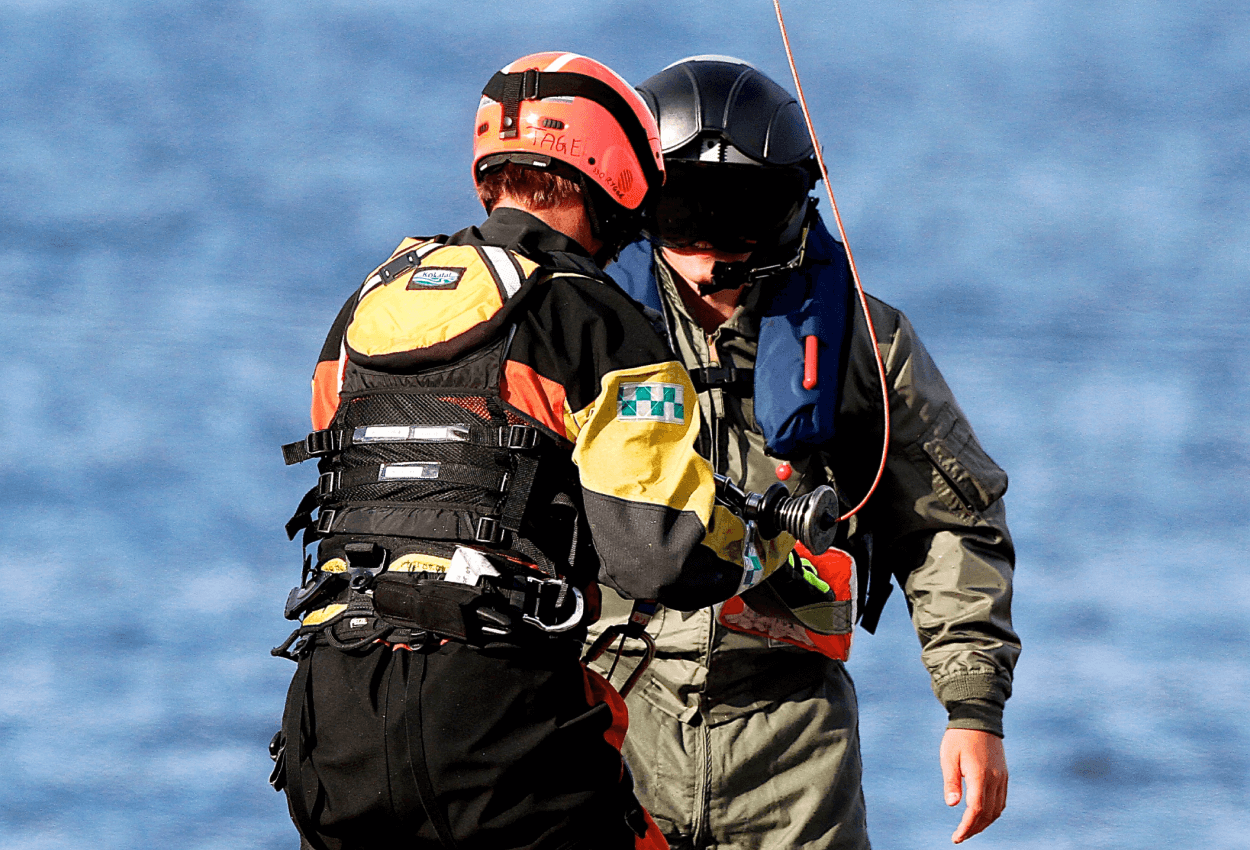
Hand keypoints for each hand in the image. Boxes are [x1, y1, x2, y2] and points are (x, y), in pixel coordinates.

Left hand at [940, 728, 1007, 842]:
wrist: (979, 717)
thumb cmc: (959, 737)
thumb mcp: (949, 757)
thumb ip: (951, 781)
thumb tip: (952, 804)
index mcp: (980, 775)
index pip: (976, 810)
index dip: (967, 827)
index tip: (956, 837)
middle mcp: (995, 779)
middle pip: (988, 814)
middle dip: (975, 828)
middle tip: (960, 836)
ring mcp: (1002, 777)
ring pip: (998, 809)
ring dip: (985, 823)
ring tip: (970, 829)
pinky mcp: (1004, 774)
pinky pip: (1001, 800)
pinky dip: (993, 812)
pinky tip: (982, 815)